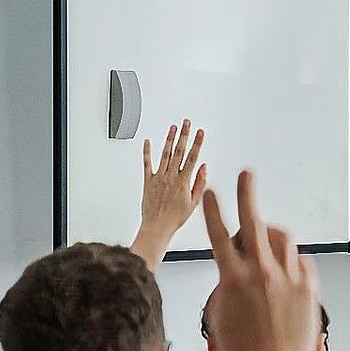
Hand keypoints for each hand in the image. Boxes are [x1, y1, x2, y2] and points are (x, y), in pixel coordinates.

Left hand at [141, 121, 206, 235]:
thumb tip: (203, 167)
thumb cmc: (175, 218)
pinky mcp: (147, 181)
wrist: (157, 227)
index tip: (200, 132)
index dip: (197, 143)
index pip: (192, 157)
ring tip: (173, 128)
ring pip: (164, 154)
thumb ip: (199, 183)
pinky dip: (146, 152)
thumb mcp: (194, 202)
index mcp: (183, 182)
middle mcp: (170, 177)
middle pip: (179, 151)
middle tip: (187, 123)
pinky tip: (147, 142)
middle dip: (184, 135)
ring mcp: (158, 178)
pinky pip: (146, 164)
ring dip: (169, 139)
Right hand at [202, 170, 323, 350]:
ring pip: (281, 238)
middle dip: (247, 193)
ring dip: (271, 234)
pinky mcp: (308, 287)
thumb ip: (225, 289)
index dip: (212, 210)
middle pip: (253, 221)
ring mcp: (288, 277)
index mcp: (233, 280)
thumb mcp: (220, 319)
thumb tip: (233, 275)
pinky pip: (300, 261)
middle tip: (246, 175)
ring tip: (266, 237)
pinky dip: (291, 260)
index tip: (210, 192)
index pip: (218, 235)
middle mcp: (262, 272)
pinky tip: (286, 269)